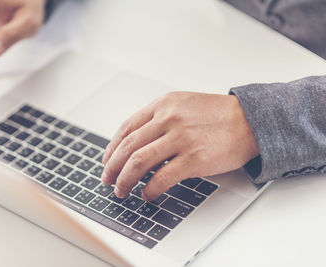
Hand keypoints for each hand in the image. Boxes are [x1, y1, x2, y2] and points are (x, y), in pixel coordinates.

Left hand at [101, 92, 258, 200]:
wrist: (250, 121)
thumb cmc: (217, 115)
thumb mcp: (182, 105)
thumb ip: (158, 119)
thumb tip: (136, 144)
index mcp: (163, 105)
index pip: (126, 129)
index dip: (111, 148)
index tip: (107, 161)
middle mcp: (168, 119)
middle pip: (128, 147)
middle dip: (112, 167)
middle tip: (108, 179)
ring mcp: (181, 139)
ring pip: (138, 163)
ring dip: (125, 180)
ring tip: (121, 190)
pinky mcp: (194, 159)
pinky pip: (161, 178)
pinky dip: (149, 190)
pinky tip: (146, 195)